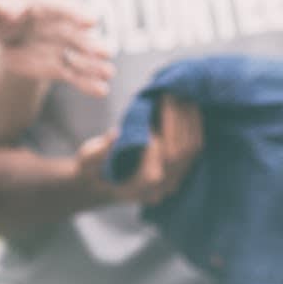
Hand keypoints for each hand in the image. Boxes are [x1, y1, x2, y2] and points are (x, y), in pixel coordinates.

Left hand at [0, 0, 114, 97]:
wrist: (10, 37)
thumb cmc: (5, 16)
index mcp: (47, 5)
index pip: (63, 8)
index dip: (76, 14)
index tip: (91, 21)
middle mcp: (61, 25)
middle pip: (77, 36)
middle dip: (91, 44)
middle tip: (105, 52)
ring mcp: (63, 47)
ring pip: (80, 57)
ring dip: (94, 65)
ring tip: (108, 73)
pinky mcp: (60, 67)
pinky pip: (75, 76)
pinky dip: (88, 83)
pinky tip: (101, 91)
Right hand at [79, 96, 201, 206]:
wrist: (101, 184)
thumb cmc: (91, 170)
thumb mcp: (88, 161)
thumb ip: (101, 151)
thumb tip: (116, 134)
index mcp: (136, 188)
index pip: (155, 163)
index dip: (155, 137)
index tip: (148, 111)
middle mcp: (159, 189)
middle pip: (177, 154)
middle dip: (175, 120)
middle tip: (170, 93)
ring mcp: (173, 182)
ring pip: (190, 151)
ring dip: (189, 121)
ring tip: (182, 95)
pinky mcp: (180, 171)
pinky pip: (194, 150)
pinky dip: (194, 127)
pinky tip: (189, 106)